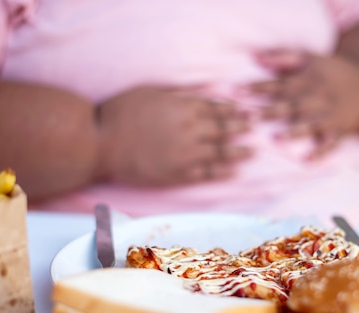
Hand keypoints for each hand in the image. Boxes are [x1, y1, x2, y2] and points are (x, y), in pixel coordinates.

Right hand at [97, 86, 251, 186]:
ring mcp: (185, 155)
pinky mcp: (176, 175)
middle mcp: (190, 132)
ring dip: (238, 152)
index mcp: (183, 108)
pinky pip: (206, 174)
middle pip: (222, 130)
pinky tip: (233, 171)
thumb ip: (179, 94)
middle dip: (241, 128)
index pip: (216, 108)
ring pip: (219, 153)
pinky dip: (222, 172)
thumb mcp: (151, 92)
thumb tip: (202, 92)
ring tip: (252, 152)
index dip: (233, 110)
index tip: (246, 111)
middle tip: (256, 128)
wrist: (102, 142)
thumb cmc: (121, 112)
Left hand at [248, 49, 358, 157]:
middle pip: (291, 105)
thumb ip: (282, 57)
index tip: (236, 92)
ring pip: (310, 124)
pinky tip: (307, 161)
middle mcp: (318, 97)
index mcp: (307, 79)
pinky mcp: (339, 130)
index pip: (278, 84)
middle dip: (270, 111)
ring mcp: (330, 115)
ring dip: (293, 131)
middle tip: (249, 117)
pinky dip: (320, 152)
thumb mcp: (310, 58)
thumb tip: (254, 57)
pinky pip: (330, 143)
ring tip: (276, 138)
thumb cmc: (331, 71)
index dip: (257, 88)